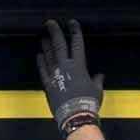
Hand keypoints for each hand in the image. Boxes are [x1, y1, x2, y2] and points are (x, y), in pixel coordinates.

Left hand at [36, 19, 105, 133]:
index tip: (71, 23)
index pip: (76, 43)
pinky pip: (43, 70)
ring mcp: (55, 74)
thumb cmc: (88, 103)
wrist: (75, 116)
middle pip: (58, 45)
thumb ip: (97, 80)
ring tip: (44, 37)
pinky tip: (39, 55)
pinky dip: (41, 61)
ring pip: (49, 55)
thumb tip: (100, 76)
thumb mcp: (97, 90)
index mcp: (79, 66)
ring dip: (46, 45)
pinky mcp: (48, 84)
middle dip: (54, 32)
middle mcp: (65, 67)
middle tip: (49, 23)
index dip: (74, 31)